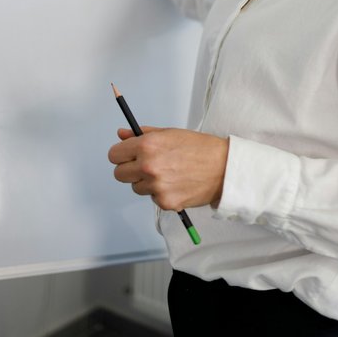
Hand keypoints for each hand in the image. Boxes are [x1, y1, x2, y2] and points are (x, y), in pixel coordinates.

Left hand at [108, 126, 229, 210]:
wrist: (223, 168)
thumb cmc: (199, 148)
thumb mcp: (170, 133)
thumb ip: (142, 134)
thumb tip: (122, 134)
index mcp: (147, 145)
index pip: (114, 155)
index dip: (121, 154)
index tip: (127, 155)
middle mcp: (148, 166)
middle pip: (119, 174)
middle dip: (129, 169)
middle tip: (146, 166)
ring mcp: (156, 186)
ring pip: (136, 187)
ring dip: (146, 182)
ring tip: (167, 173)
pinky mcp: (165, 202)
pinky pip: (152, 198)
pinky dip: (160, 193)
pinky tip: (176, 183)